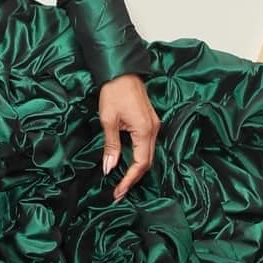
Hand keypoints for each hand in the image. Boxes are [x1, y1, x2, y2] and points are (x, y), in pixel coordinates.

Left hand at [99, 76, 159, 201]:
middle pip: (147, 162)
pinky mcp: (149, 122)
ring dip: (136, 169)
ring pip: (148, 155)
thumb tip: (109, 168)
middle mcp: (154, 130)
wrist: (122, 70)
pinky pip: (146, 145)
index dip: (129, 180)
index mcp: (145, 131)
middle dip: (133, 179)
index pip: (141, 164)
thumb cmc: (114, 91)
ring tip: (121, 182)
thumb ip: (111, 146)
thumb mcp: (108, 120)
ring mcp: (154, 126)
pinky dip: (138, 157)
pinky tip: (127, 163)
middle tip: (118, 192)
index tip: (118, 192)